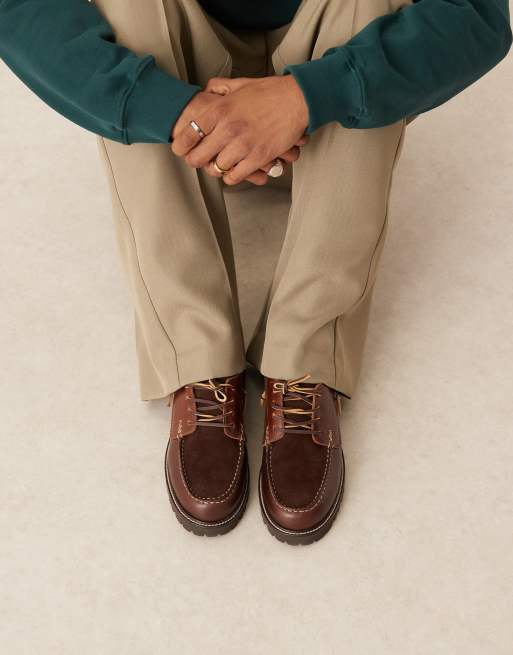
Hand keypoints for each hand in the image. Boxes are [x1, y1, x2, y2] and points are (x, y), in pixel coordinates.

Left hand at [171, 74, 308, 185]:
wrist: (297, 100)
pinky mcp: (257, 158)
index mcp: (219, 110)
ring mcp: (243, 145)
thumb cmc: (270, 92)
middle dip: (196, 161)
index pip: (187, 135)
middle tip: (200, 160)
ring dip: (217, 168)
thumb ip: (218, 88)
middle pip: (197, 157)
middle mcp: (227, 129)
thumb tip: (205, 92)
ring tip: (222, 163)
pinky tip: (234, 170)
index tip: (181, 150)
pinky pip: (234, 177)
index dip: (180, 146)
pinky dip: (232, 177)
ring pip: (216, 169)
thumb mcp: (239, 84)